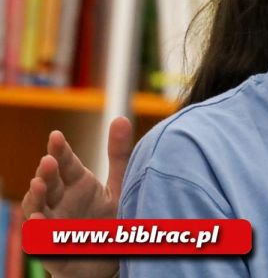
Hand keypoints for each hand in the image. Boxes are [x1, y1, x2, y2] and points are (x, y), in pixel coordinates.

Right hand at [21, 116, 133, 277]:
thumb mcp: (119, 185)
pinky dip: (40, 232)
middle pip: (50, 184)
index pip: (66, 163)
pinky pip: (43, 242)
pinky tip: (40, 221)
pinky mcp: (56, 250)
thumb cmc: (109, 219)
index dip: (60, 151)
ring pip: (39, 210)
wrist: (110, 260)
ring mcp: (56, 226)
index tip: (57, 136)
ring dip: (36, 198)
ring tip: (38, 184)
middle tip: (48, 160)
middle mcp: (63, 202)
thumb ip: (119, 154)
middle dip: (47, 172)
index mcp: (78, 184)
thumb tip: (121, 118)